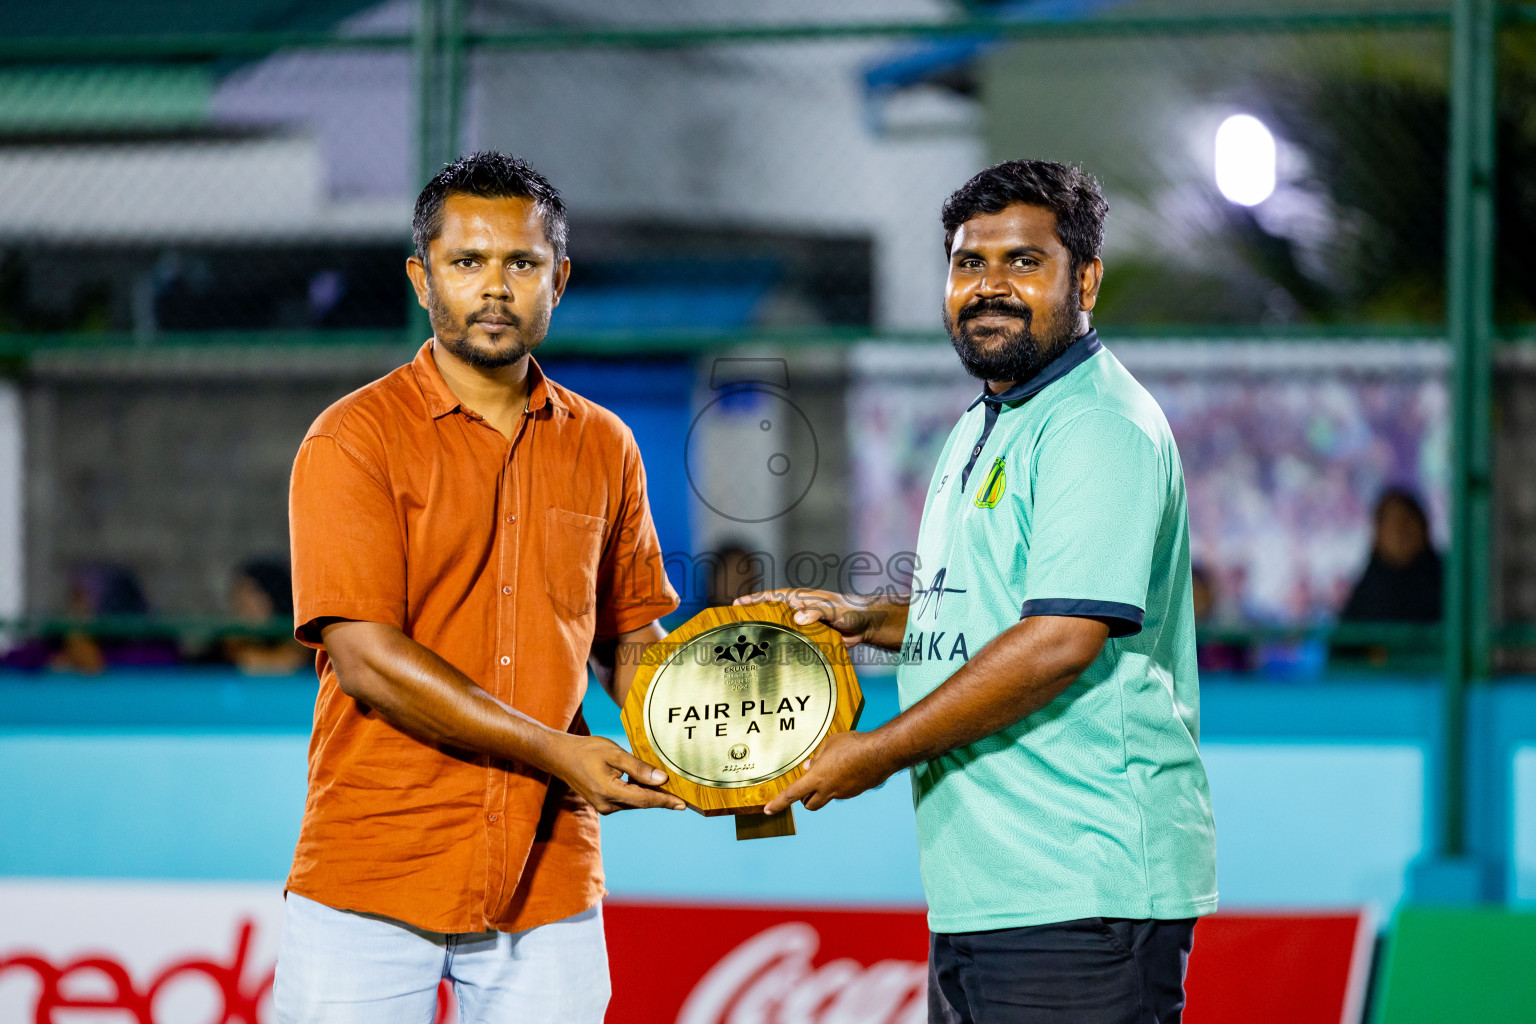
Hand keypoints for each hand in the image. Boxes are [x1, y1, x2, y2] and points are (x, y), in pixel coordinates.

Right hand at [553, 735, 685, 813]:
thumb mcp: (614, 754)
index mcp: (609, 792)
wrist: (560, 757)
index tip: (683, 804)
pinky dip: (637, 792)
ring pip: (634, 801)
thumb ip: (638, 768)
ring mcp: (604, 807)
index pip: (644, 799)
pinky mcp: (603, 804)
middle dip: (661, 797)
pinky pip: (626, 800)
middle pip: (641, 802)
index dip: (665, 801)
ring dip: (649, 793)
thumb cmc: (587, 751)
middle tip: (682, 792)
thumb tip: (661, 779)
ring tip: (668, 785)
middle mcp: (607, 805)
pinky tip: (646, 781)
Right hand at [734, 588, 882, 647]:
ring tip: (744, 648)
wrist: (864, 627)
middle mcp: (796, 612)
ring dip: (764, 637)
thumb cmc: (848, 612)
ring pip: (778, 630)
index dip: (753, 600)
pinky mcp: (806, 640)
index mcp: (799, 599)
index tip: (736, 604)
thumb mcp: (833, 610)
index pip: (771, 597)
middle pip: (770, 614)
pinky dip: (778, 651)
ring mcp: (800, 626)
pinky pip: (789, 644)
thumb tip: (798, 618)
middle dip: (752, 619)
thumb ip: (817, 612)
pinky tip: (769, 662)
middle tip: (733, 628)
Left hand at [763, 731, 894, 813]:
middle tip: (809, 785)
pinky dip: (840, 783)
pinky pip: (841, 791)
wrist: (882, 753)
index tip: (768, 810)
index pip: (792, 794)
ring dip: (824, 788)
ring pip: (827, 797)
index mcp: (818, 778)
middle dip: (805, 799)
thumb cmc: (854, 745)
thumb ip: (817, 758)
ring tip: (835, 767)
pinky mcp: (855, 792)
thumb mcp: (829, 745)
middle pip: (809, 804)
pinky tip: (850, 768)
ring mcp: (843, 793)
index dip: (778, 803)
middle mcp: (829, 790)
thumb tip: (809, 766)